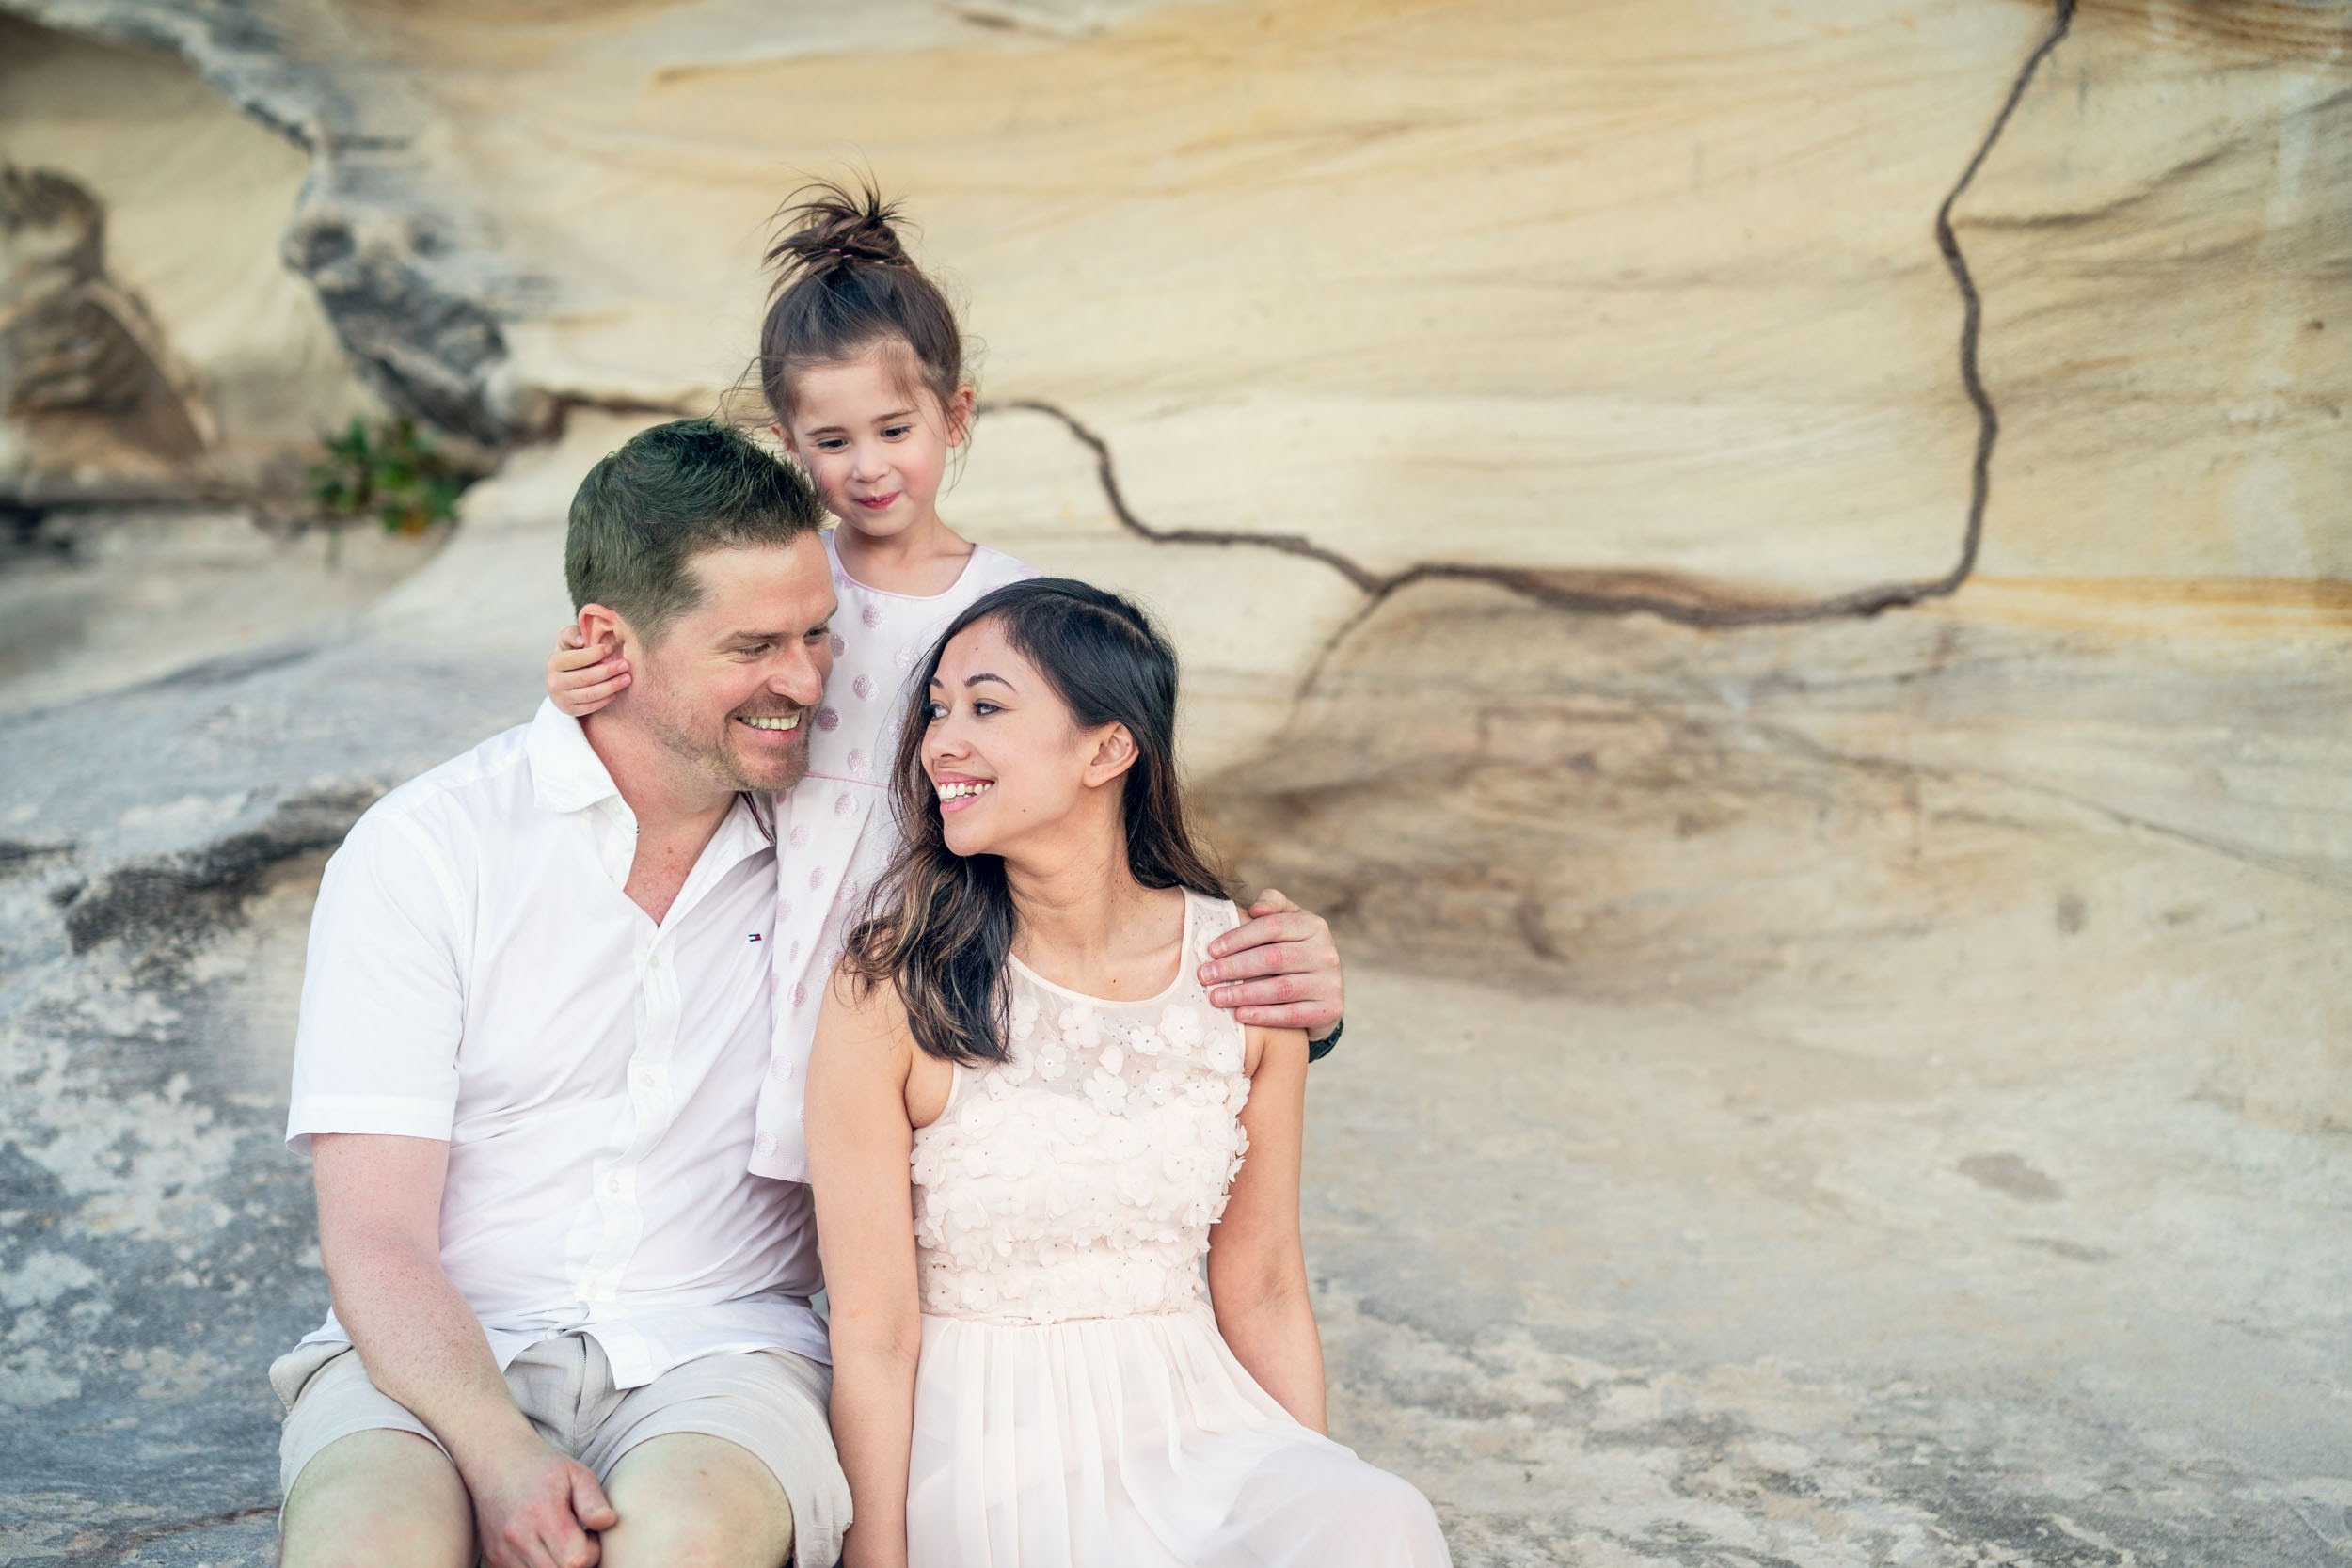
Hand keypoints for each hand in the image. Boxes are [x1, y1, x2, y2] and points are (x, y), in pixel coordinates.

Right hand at [468, 1432, 617, 1567]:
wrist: (496, 1462)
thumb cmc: (543, 1468)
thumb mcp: (576, 1473)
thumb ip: (594, 1500)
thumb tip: (608, 1522)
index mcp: (542, 1512)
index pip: (576, 1559)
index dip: (592, 1552)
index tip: (590, 1534)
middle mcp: (517, 1536)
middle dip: (576, 1563)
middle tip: (578, 1541)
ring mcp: (501, 1551)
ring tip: (561, 1545)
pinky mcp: (493, 1560)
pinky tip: (545, 1551)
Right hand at [546, 618, 629, 717]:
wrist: (561, 679)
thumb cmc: (570, 654)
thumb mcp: (568, 640)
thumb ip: (573, 634)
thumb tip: (582, 641)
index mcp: (554, 663)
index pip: (576, 659)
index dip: (595, 653)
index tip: (611, 648)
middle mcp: (554, 682)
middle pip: (585, 678)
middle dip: (607, 671)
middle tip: (625, 664)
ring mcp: (561, 699)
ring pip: (590, 694)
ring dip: (611, 686)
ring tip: (627, 678)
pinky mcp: (570, 710)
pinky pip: (592, 706)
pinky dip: (607, 698)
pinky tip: (619, 690)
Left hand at [1198, 888, 1342, 1035]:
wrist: (1323, 993)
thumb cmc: (1292, 950)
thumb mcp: (1288, 922)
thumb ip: (1272, 905)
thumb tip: (1255, 908)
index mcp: (1314, 925)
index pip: (1272, 926)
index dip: (1239, 937)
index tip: (1211, 950)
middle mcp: (1326, 952)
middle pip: (1273, 957)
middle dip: (1234, 967)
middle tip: (1205, 976)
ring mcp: (1330, 982)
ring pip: (1281, 988)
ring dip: (1244, 993)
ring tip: (1216, 997)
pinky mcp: (1330, 1010)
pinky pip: (1292, 1015)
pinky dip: (1263, 1015)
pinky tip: (1240, 1014)